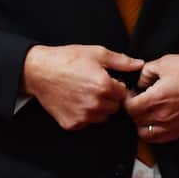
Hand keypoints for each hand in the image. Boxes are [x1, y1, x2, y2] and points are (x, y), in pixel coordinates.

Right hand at [21, 45, 142, 130]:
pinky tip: (76, 101)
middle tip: (95, 86)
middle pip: (115, 107)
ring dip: (99, 107)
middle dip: (109, 97)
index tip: (107, 80)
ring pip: (102, 117)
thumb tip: (139, 64)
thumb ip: (121, 61)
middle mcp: (96, 104)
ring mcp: (84, 116)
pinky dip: (84, 115)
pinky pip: (87, 123)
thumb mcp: (96, 53)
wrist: (39, 71)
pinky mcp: (72, 124)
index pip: (123, 93)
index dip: (116, 86)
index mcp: (104, 86)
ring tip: (85, 93)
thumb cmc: (67, 60)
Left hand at [124, 53, 178, 143]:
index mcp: (157, 99)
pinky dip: (154, 133)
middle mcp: (163, 116)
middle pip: (136, 121)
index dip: (126, 99)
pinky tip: (157, 121)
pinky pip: (161, 139)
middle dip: (133, 110)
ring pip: (146, 134)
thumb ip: (146, 72)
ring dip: (141, 124)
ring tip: (146, 112)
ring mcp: (174, 126)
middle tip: (138, 100)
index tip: (130, 93)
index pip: (130, 107)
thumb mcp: (166, 62)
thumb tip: (139, 81)